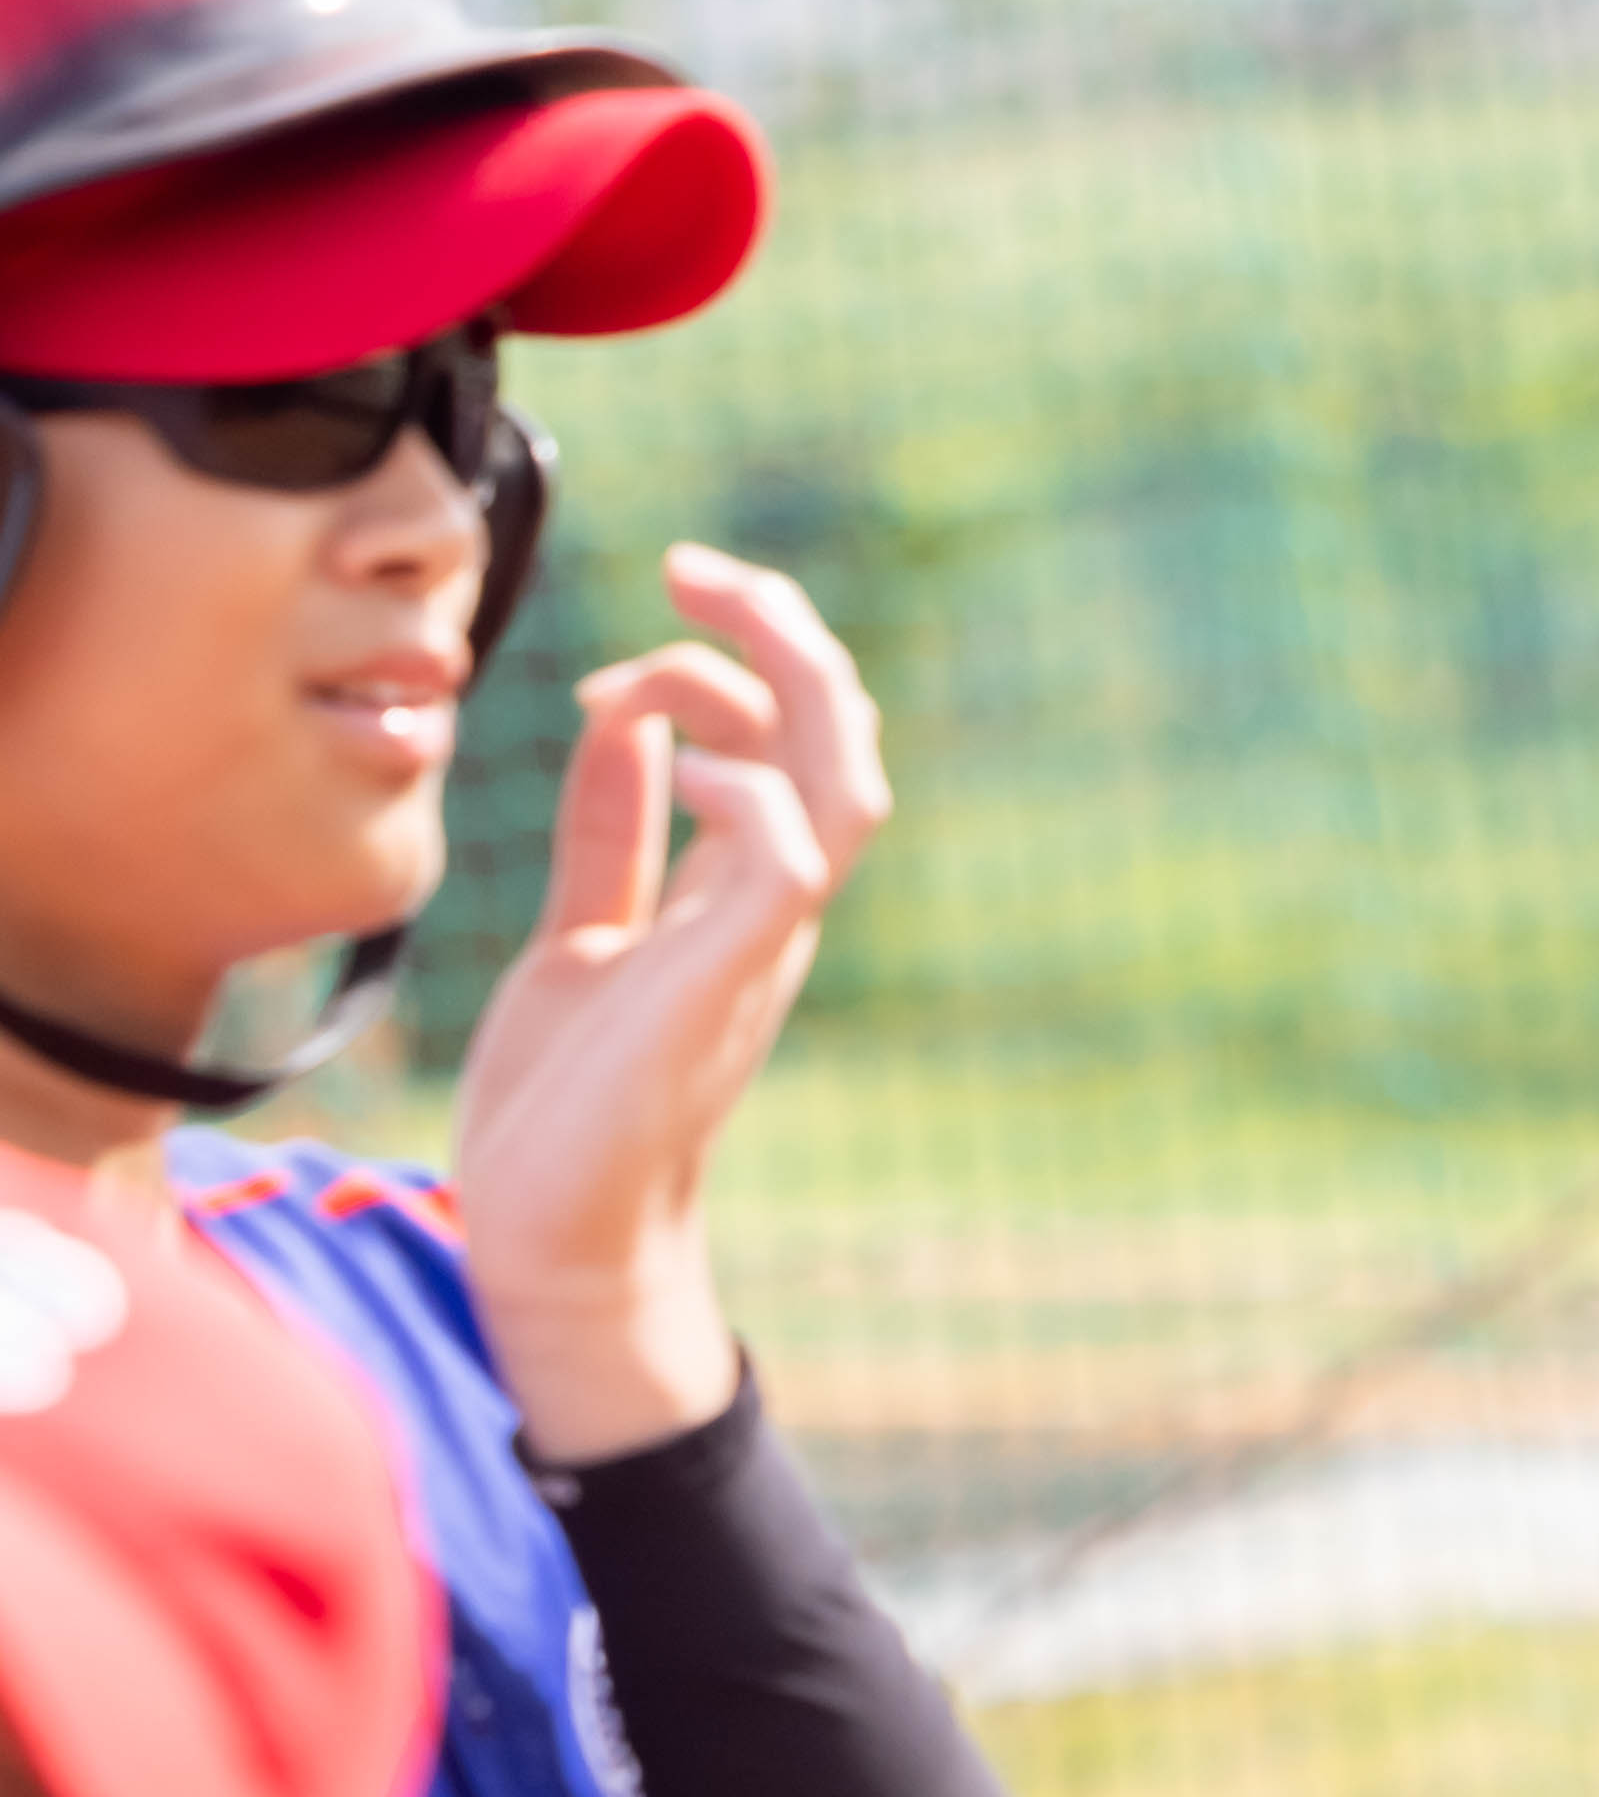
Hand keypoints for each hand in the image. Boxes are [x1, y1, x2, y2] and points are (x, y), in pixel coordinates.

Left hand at [447, 549, 887, 1464]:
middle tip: (694, 568)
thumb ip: (607, 835)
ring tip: (691, 622)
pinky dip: (748, 785)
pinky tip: (677, 761)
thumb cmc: (566, 1100)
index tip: (628, 645)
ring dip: (782, 681)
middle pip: (843, 736)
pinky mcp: (730, 979)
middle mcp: (776, 905)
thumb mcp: (579, 933)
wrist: (556, 1229)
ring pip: (844, 779)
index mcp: (748, 890)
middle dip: (786, 632)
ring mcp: (764, 941)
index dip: (731, 662)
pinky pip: (793, 858)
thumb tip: (625, 725)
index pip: (796, 741)